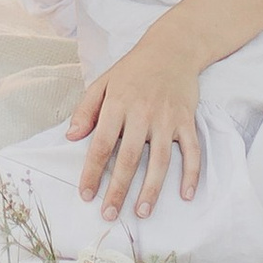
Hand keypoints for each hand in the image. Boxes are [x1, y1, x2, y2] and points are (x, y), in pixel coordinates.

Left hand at [66, 44, 201, 222]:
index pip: (101, 144)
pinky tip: (185, 194)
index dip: (92, 171)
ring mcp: (167, 117)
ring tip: (142, 212)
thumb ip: (86, 109)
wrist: (172, 48)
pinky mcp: (187, 119)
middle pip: (129, 157)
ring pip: (160, 159)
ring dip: (151, 188)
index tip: (86, 195)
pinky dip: (191, 173)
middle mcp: (142, 112)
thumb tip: (71, 137)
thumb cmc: (133, 69)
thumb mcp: (103, 82)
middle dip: (118, 189)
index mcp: (117, 103)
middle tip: (109, 214)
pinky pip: (192, 150)